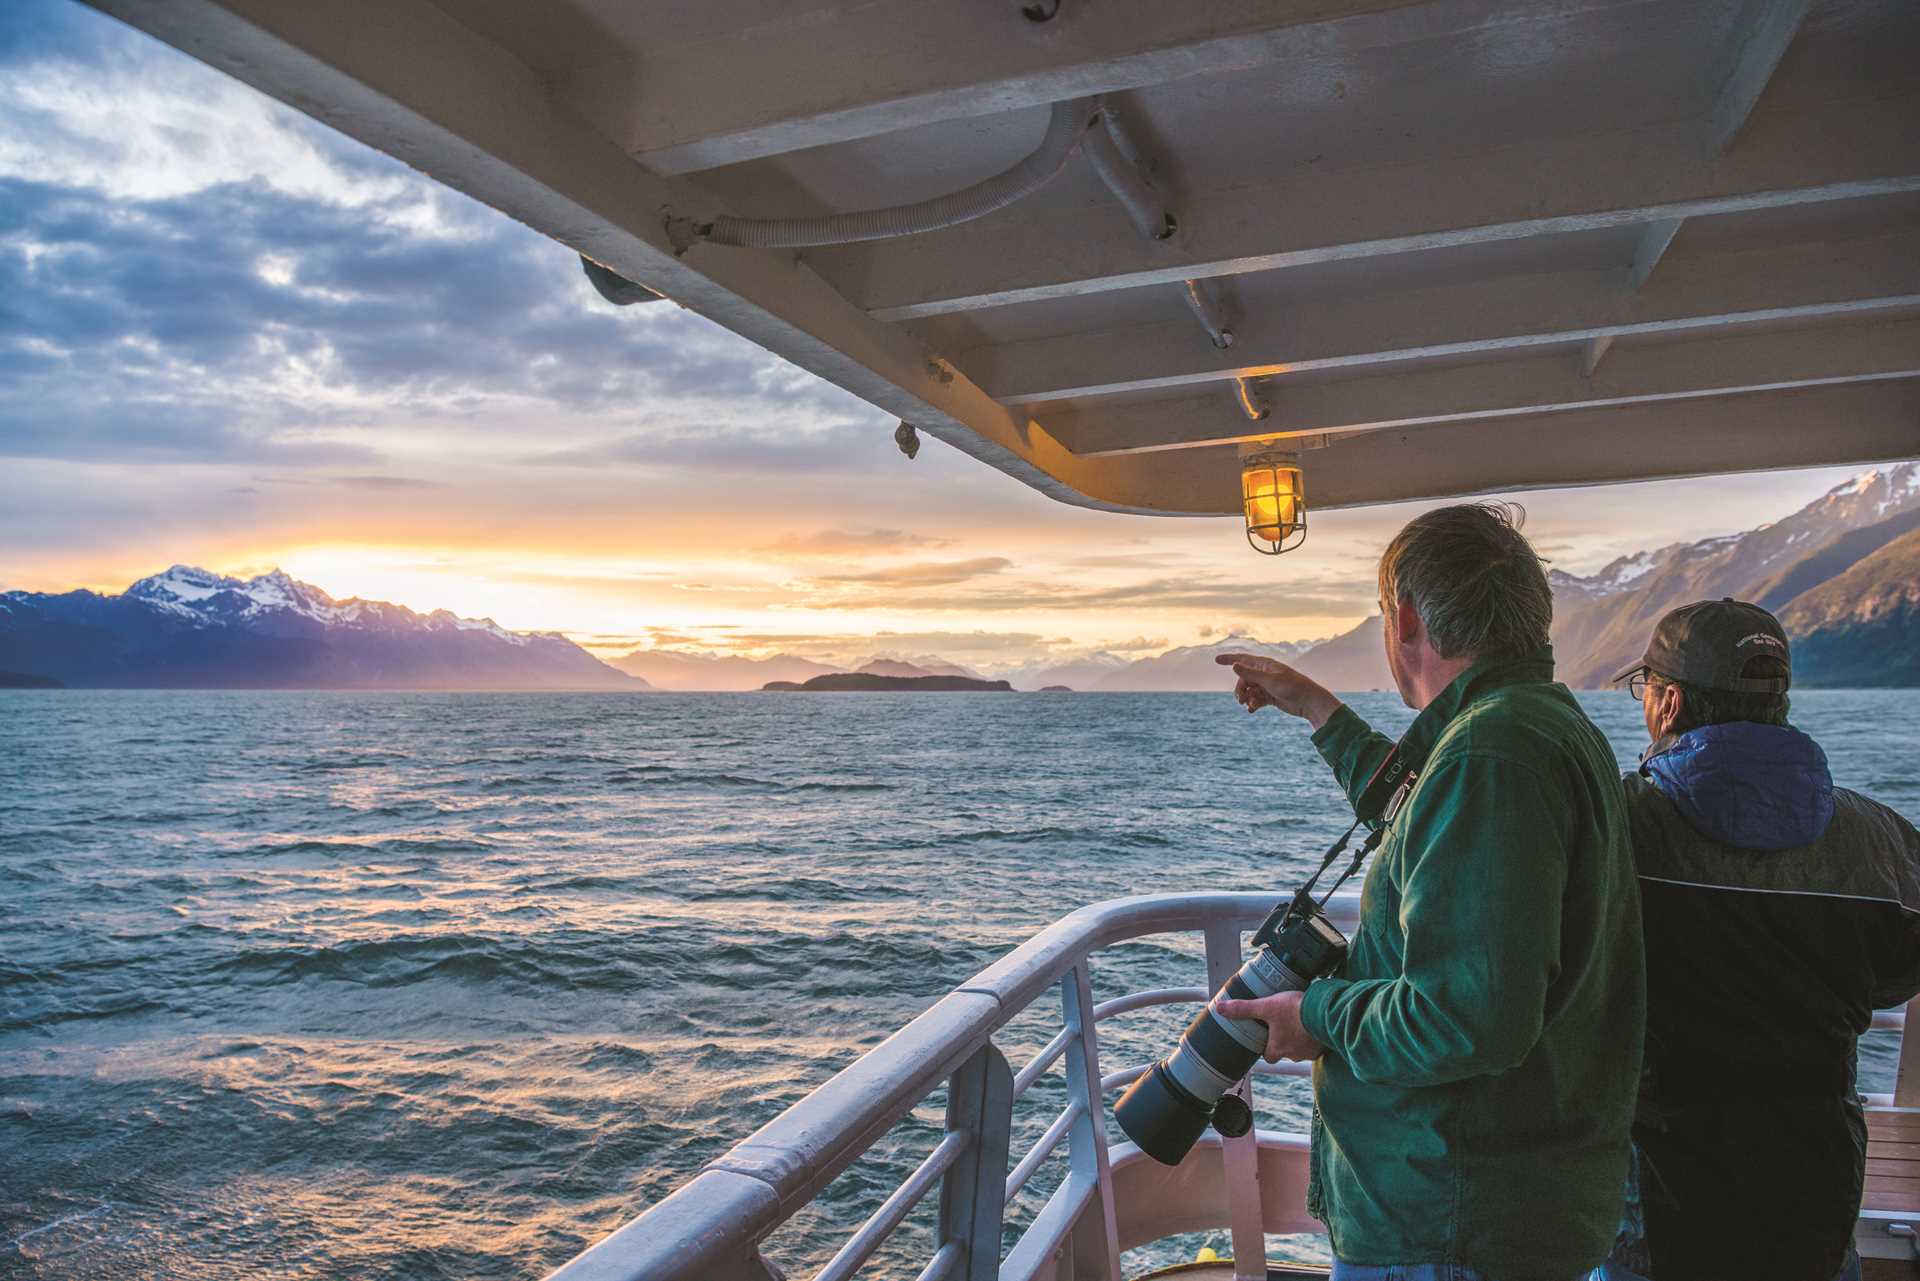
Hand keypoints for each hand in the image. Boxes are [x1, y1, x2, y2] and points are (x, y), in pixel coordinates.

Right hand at [1214, 653, 1340, 728]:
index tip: (1216, 660)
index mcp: (1265, 665)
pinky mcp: (1271, 697)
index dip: (1229, 659)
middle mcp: (1265, 673)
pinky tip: (1252, 710)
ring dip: (1246, 698)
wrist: (1309, 702)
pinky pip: (1256, 699)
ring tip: (1248, 706)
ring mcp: (1268, 685)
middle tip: (1240, 699)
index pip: (1243, 659)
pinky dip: (1252, 704)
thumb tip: (1234, 665)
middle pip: (1244, 679)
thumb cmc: (1292, 687)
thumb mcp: (1270, 680)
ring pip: (1249, 690)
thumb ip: (1251, 673)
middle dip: (1239, 689)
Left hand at [1214, 990, 1322, 1062]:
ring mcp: (1310, 1052)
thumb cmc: (1295, 1010)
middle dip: (1285, 1042)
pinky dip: (1315, 1037)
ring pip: (1302, 1049)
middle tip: (1285, 1025)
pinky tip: (1315, 1025)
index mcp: (1277, 1048)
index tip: (1268, 1035)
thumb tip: (1219, 1008)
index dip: (1266, 1046)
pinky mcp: (1324, 1047)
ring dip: (1301, 1038)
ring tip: (1300, 1022)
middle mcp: (1293, 1055)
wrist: (1325, 1012)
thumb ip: (1243, 1008)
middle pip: (1285, 1052)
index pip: (1267, 1055)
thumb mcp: (1266, 1006)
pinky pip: (1317, 1045)